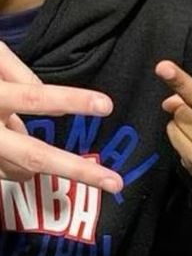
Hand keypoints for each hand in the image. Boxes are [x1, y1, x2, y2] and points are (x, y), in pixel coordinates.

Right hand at [0, 42, 123, 192]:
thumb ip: (15, 71)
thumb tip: (49, 100)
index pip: (33, 96)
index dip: (71, 100)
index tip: (105, 105)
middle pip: (34, 154)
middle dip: (77, 171)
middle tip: (115, 183)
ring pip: (20, 168)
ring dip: (35, 162)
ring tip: (26, 138)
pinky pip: (4, 171)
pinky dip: (15, 163)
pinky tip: (13, 146)